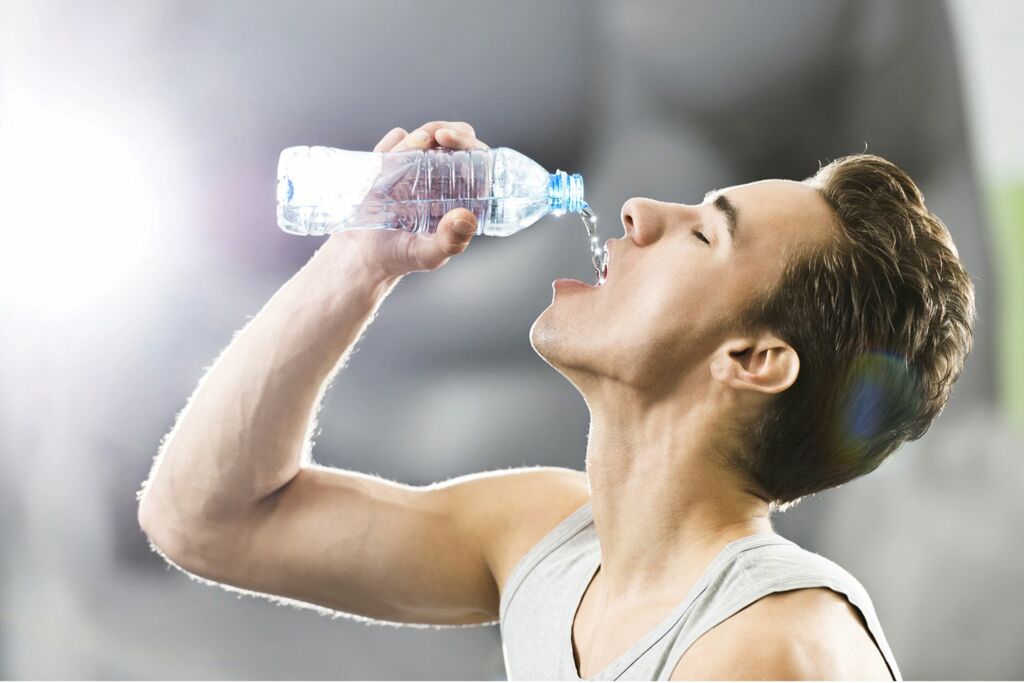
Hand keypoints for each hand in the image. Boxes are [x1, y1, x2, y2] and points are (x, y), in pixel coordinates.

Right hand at [328, 121, 489, 279]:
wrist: (362, 255)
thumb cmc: (400, 258)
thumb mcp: (427, 255)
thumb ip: (450, 241)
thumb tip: (466, 216)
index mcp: (461, 196)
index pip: (477, 160)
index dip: (469, 144)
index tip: (449, 140)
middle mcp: (442, 179)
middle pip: (455, 140)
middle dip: (446, 130)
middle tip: (433, 137)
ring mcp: (416, 168)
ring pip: (426, 136)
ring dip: (419, 136)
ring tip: (407, 151)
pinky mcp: (391, 164)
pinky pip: (395, 141)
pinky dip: (394, 142)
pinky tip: (386, 161)